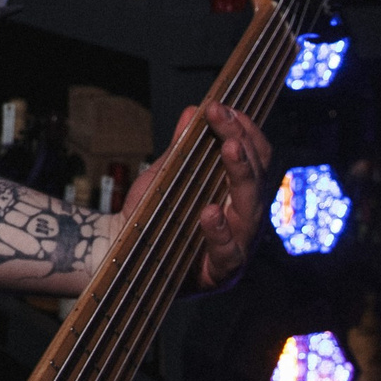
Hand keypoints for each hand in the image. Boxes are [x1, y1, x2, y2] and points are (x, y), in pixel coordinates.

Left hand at [124, 100, 270, 291]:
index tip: (222, 106)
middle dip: (241, 141)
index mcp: (238, 194)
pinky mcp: (221, 273)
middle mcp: (245, 220)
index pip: (256, 157)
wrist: (123, 253)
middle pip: (257, 177)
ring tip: (229, 148)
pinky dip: (220, 232)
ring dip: (240, 174)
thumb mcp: (168, 176)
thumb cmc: (153, 215)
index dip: (244, 129)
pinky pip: (228, 253)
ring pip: (250, 209)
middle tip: (222, 116)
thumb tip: (193, 110)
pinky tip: (211, 212)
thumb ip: (183, 148)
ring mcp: (238, 247)